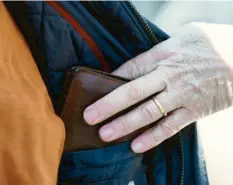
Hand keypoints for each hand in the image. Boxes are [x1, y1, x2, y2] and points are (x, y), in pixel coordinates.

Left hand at [83, 22, 232, 152]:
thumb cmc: (208, 45)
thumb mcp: (181, 37)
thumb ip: (157, 52)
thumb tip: (134, 67)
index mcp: (163, 55)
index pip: (130, 69)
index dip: (109, 81)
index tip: (94, 91)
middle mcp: (169, 75)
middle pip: (132, 91)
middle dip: (109, 105)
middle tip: (89, 116)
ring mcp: (181, 94)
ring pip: (148, 112)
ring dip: (125, 124)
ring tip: (106, 134)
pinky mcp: (194, 110)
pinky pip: (170, 126)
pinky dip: (153, 137)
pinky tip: (136, 145)